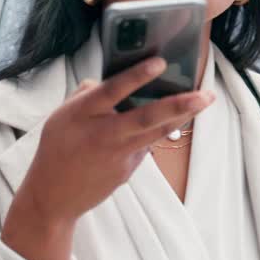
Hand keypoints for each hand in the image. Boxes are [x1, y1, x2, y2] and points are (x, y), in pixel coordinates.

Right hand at [1, 56, 213, 259]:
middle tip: (205, 94)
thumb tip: (109, 79)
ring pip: (157, 132)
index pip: (112, 90)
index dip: (136, 76)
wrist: (53, 197)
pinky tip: (176, 117)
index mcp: (82, 114)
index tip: (160, 62)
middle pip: (146, 117)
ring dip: (184, 116)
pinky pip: (148, 144)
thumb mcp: (61, 115)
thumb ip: (87, 95)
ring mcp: (119, 154)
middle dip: (178, 105)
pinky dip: (162, 130)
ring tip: (206, 100)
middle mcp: (104, 134)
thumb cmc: (57, 148)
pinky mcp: (129, 169)